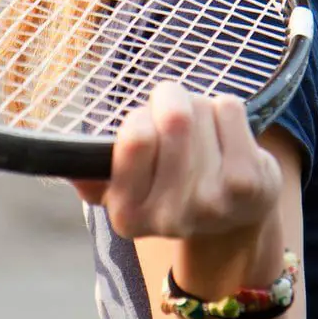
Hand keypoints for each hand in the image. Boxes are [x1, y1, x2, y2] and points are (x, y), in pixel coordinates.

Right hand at [68, 81, 281, 244]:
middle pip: (173, 118)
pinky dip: (224, 109)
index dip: (139, 117)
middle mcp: (171, 216)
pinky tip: (225, 134)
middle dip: (169, 100)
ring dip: (197, 106)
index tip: (143, 124)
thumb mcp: (123, 190)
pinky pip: (229, 109)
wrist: (232, 218)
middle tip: (173, 111)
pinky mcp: (249, 184)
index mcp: (127, 215)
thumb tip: (68, 169)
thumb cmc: (169, 187)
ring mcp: (214, 201)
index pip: (135, 138)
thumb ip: (93, 178)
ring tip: (200, 130)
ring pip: (200, 109)